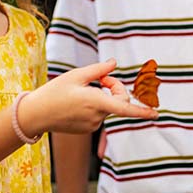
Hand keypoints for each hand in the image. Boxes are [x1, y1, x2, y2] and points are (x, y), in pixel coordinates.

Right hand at [21, 59, 157, 135]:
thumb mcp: (76, 75)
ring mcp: (92, 125)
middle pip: (119, 101)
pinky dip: (97, 104)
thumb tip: (114, 63)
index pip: (124, 108)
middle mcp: (97, 116)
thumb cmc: (54, 92)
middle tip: (103, 77)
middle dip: (116, 87)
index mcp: (95, 102)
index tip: (156, 114)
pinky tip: (80, 100)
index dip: (142, 111)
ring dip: (105, 95)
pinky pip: (100, 114)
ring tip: (86, 88)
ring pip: (109, 107)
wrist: (36, 114)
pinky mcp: (87, 129)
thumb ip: (99, 70)